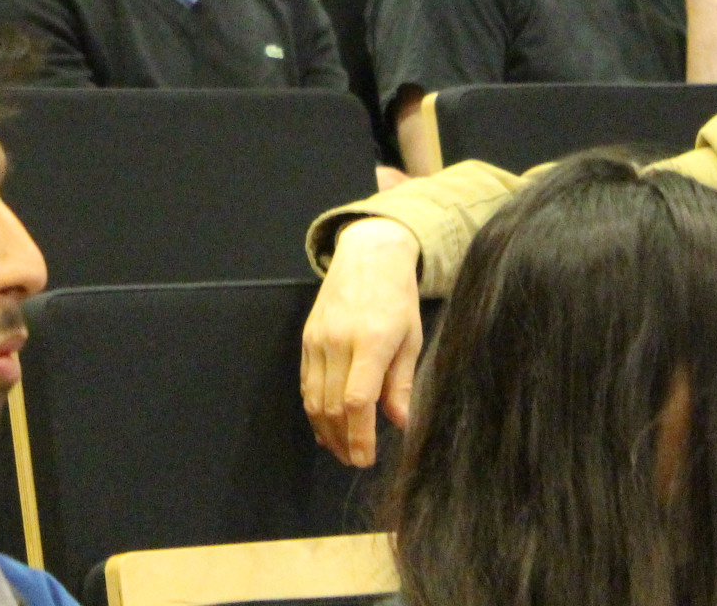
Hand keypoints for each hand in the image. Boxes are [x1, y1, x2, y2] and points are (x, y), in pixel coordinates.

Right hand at [301, 217, 422, 466]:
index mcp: (370, 342)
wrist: (367, 256)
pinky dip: (313, 409)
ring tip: (342, 450)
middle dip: (343, 440)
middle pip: (331, 405)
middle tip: (356, 461)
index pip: (356, 400)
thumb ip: (401, 382)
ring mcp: (317, 340)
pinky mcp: (307, 339)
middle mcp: (338, 342)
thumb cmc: (398, 298)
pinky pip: (306, 383)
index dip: (359, 435)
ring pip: (313, 398)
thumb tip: (400, 423)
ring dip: (326, 430)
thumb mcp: (411, 338)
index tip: (366, 459)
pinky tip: (325, 427)